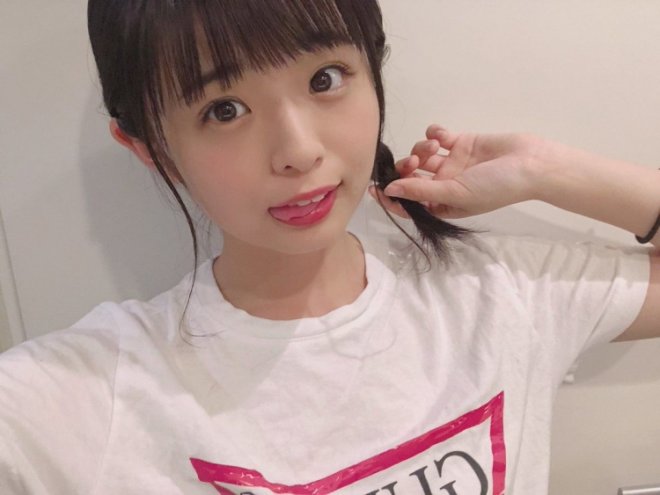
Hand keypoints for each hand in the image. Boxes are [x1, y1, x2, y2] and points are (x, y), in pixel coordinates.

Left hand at [369, 125, 544, 219]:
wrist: (531, 164)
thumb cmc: (496, 187)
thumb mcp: (455, 194)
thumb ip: (421, 191)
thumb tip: (390, 192)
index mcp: (443, 204)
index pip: (410, 203)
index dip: (392, 197)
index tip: (376, 188)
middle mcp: (445, 185)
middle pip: (412, 177)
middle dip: (407, 168)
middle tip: (413, 163)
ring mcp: (453, 163)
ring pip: (422, 155)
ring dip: (421, 149)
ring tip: (433, 148)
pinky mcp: (461, 143)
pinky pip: (437, 137)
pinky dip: (434, 134)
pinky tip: (439, 134)